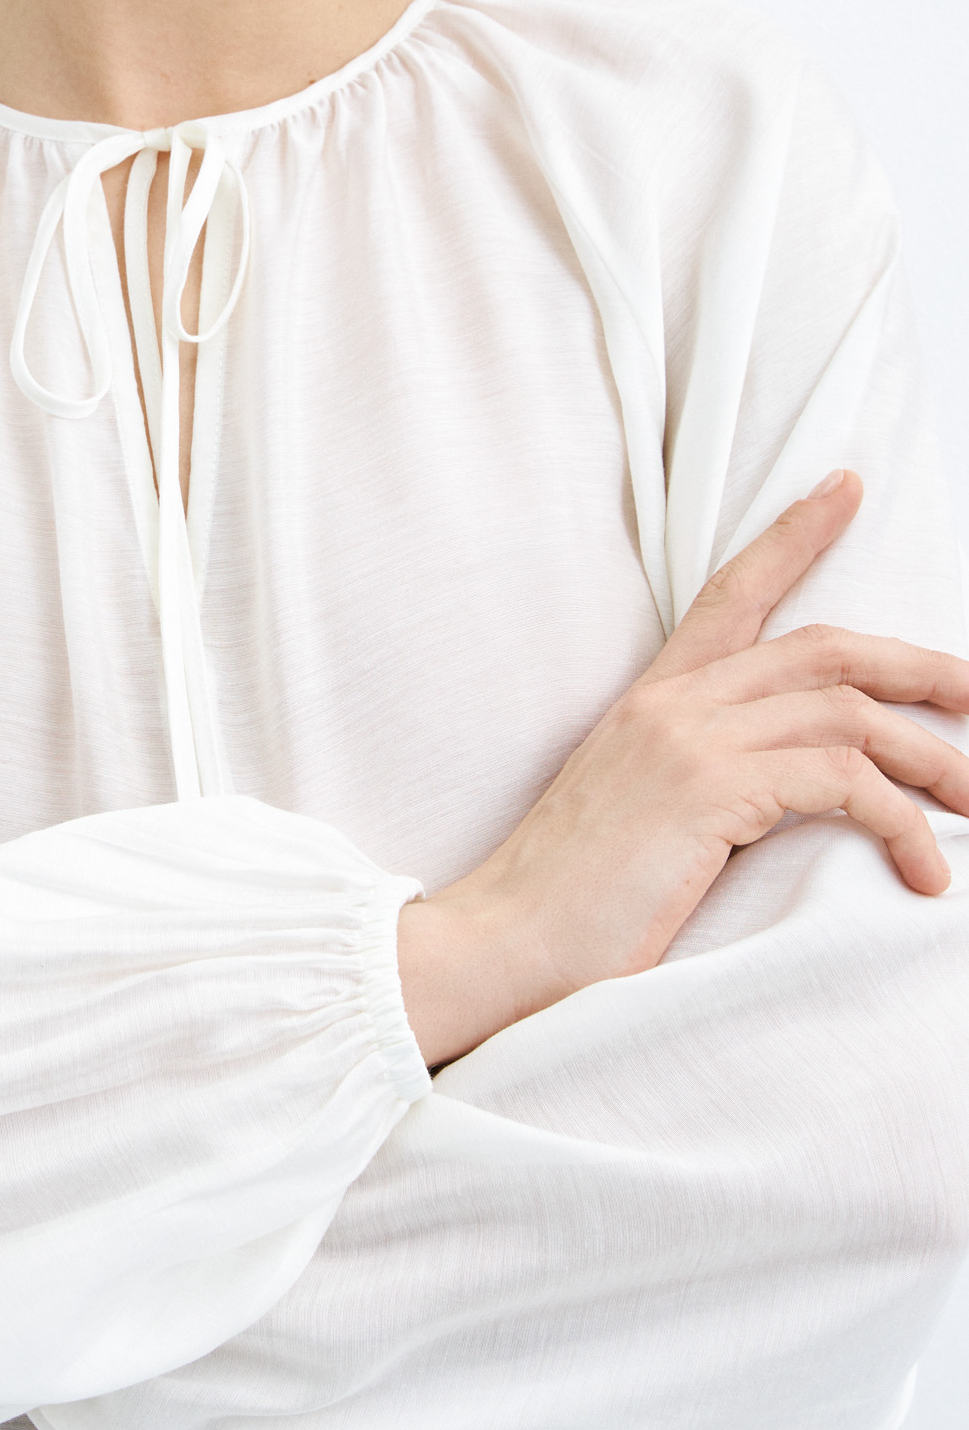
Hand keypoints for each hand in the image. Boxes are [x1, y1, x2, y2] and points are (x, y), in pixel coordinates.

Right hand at [398, 471, 968, 1068]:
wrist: (503, 941)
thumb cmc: (569, 902)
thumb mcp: (636, 815)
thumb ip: (696, 779)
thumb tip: (777, 789)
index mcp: (651, 701)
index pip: (731, 595)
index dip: (793, 537)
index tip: (844, 488)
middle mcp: (671, 702)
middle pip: (825, 648)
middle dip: (920, 669)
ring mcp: (687, 740)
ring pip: (848, 713)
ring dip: (932, 760)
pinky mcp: (708, 790)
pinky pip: (840, 781)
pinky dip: (899, 825)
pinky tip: (923, 875)